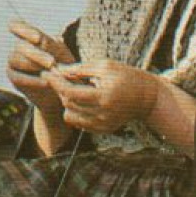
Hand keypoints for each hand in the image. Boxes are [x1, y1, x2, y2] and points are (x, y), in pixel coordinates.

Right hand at [5, 20, 76, 115]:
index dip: (22, 29)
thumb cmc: (63, 66)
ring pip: (15, 59)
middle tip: (52, 62)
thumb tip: (40, 40)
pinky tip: (46, 82)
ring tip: (50, 71)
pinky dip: (32, 80)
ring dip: (33, 64)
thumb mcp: (61, 53)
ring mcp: (14, 62)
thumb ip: (51, 46)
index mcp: (30, 36)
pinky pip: (18, 77)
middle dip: (36, 54)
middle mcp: (19, 47)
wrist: (62, 90)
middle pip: (20, 46)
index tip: (37, 39)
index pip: (16, 25)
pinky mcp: (14, 78)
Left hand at [45, 60, 167, 134]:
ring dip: (67, 102)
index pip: (70, 93)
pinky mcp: (103, 130)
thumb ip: (80, 69)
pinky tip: (82, 99)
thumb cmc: (126, 76)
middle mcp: (103, 114)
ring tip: (73, 88)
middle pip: (68, 104)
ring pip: (70, 116)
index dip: (55, 82)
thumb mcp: (105, 66)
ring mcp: (103, 125)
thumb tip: (58, 70)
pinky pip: (79, 123)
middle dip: (60, 90)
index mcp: (104, 96)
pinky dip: (76, 111)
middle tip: (60, 77)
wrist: (147, 97)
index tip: (47, 73)